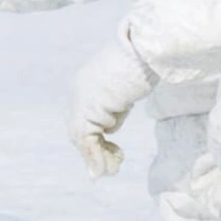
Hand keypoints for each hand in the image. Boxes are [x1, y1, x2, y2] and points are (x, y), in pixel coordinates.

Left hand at [68, 32, 159, 177]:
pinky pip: (86, 140)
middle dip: (95, 152)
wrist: (143, 51)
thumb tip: (111, 129)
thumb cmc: (142, 64)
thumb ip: (115, 108)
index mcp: (84, 83)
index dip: (95, 142)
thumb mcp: (124, 91)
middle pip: (79, 131)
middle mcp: (77, 91)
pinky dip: (96, 158)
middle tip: (114, 166)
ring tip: (114, 169)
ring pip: (81, 138)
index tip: (114, 154)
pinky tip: (112, 166)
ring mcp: (79, 100)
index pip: (84, 119)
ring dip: (98, 159)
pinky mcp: (86, 109)